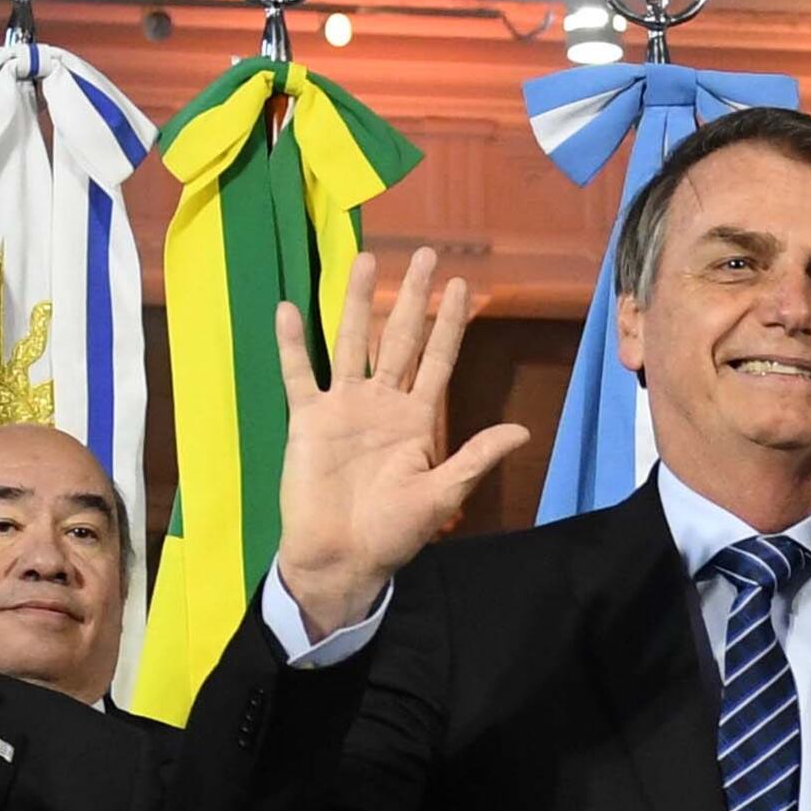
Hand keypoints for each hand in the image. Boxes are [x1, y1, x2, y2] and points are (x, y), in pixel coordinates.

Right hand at [269, 248, 529, 635]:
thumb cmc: (393, 532)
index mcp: (416, 419)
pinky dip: (292, 344)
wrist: (341, 557)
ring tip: (364, 260)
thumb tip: (522, 431)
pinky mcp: (308, 419)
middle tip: (423, 254)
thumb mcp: (441, 494)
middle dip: (410, 297)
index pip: (437, 360)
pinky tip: (288, 309)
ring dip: (358, 303)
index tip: (462, 286)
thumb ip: (475, 457)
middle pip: (399, 338)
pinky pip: (299, 374)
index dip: (449, 324)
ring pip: (351, 342)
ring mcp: (343, 407)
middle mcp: (381, 403)